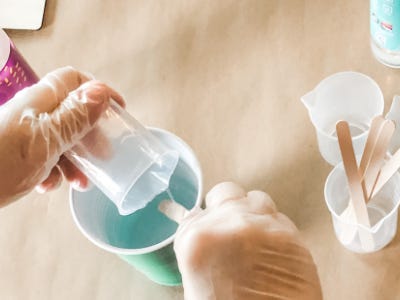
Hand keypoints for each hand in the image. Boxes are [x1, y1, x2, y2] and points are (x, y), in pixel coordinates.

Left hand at [0, 66, 123, 205]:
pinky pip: (46, 154)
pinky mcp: (18, 151)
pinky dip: (54, 170)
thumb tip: (101, 92)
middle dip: (90, 134)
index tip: (118, 110)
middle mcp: (33, 112)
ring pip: (61, 137)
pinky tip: (50, 186)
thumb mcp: (46, 141)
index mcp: (41, 101)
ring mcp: (25, 132)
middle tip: (104, 154)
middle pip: (72, 112)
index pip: (75, 80)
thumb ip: (75, 116)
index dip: (98, 92)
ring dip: (75, 159)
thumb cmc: (1, 163)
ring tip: (80, 182)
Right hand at [174, 182, 321, 299]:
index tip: (208, 221)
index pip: (195, 210)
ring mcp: (264, 228)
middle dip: (227, 205)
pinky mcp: (292, 237)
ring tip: (255, 235)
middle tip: (230, 223)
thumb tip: (201, 226)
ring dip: (253, 212)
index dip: (203, 218)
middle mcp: (230, 224)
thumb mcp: (196, 281)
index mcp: (198, 239)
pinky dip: (275, 229)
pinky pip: (280, 218)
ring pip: (257, 198)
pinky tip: (273, 249)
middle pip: (226, 192)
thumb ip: (197, 245)